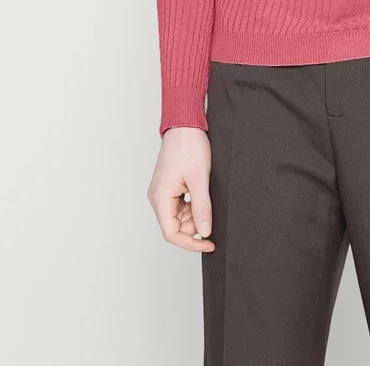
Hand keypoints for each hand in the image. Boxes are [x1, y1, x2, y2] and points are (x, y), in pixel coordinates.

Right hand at [147, 127, 215, 252]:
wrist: (184, 124)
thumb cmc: (189, 147)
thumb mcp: (199, 179)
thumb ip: (202, 207)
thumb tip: (204, 232)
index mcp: (161, 198)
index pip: (172, 233)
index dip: (191, 243)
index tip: (209, 244)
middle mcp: (158, 197)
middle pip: (176, 226)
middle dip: (195, 225)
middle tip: (211, 213)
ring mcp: (163, 192)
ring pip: (180, 216)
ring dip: (195, 214)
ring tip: (207, 197)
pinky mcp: (170, 186)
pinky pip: (181, 205)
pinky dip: (193, 205)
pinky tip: (202, 193)